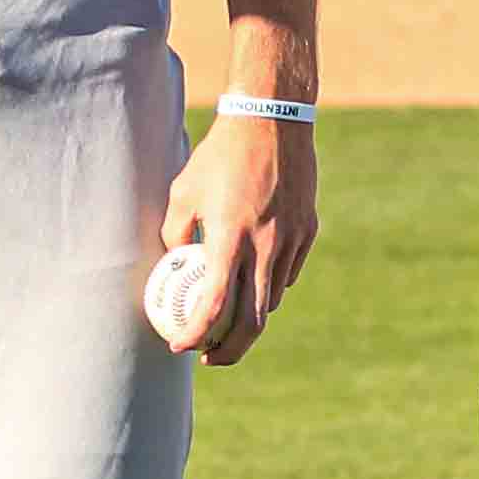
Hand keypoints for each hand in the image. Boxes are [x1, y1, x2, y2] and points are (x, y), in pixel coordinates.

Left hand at [155, 109, 315, 369]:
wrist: (272, 122)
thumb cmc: (219, 155)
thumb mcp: (183, 191)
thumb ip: (175, 233)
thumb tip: (171, 265)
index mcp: (230, 238)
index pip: (214, 304)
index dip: (195, 333)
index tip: (180, 346)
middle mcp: (265, 246)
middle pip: (252, 321)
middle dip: (230, 350)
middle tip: (210, 357)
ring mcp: (291, 241)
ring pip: (271, 299)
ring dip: (249, 318)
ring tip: (228, 321)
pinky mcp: (307, 231)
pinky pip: (287, 273)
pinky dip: (269, 287)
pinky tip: (253, 282)